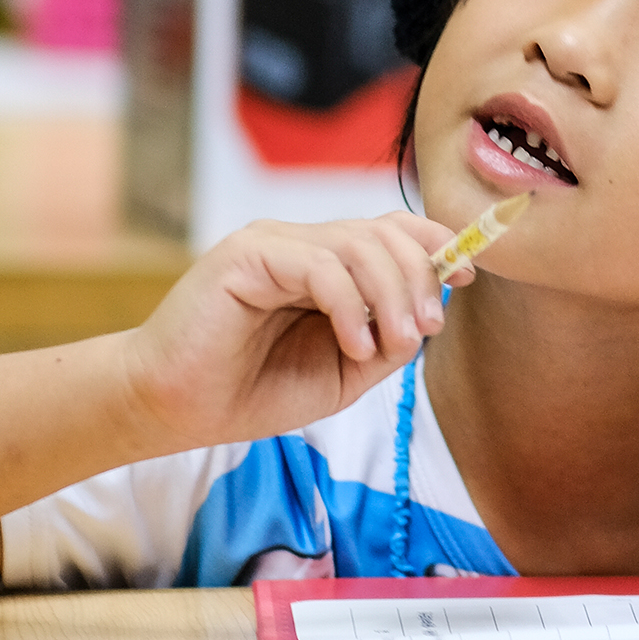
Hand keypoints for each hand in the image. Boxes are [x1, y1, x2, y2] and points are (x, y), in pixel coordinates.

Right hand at [118, 213, 467, 454]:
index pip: (390, 230)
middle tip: (426, 329)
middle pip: (382, 231)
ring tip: (394, 343)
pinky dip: (349, 304)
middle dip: (418, 277)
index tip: (464, 276)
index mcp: (323, 264)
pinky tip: (353, 343)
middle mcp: (299, 243)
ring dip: (390, 294)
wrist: (174, 409)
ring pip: (356, 244)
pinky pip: (318, 265)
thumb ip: (386, 345)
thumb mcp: (341, 374)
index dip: (434, 245)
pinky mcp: (244, 256)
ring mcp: (271, 243)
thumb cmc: (251, 391)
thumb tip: (430, 316)